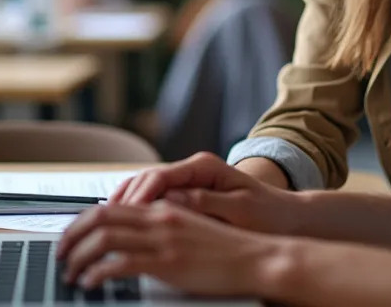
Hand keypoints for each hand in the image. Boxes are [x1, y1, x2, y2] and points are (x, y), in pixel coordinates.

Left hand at [55, 201, 279, 295]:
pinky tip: (91, 283)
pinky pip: (122, 264)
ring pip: (105, 238)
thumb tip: (134, 236)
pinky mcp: (168, 262)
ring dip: (79, 256)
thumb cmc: (227, 250)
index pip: (110, 207)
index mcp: (162, 210)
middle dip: (71, 236)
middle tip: (60, 255)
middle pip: (100, 217)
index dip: (83, 221)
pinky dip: (99, 273)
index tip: (70, 238)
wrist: (256, 258)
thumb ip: (164, 228)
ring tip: (70, 273)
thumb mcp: (191, 229)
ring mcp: (162, 239)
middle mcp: (158, 218)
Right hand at [110, 152, 299, 234]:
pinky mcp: (187, 194)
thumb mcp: (240, 209)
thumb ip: (206, 203)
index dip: (139, 195)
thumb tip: (173, 200)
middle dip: (125, 198)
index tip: (124, 213)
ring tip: (106, 222)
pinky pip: (155, 198)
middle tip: (105, 221)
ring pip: (147, 187)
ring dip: (127, 202)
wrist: (286, 216)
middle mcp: (194, 168)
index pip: (161, 175)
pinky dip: (138, 208)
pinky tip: (124, 222)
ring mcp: (189, 180)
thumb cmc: (267, 214)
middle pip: (148, 178)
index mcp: (205, 166)